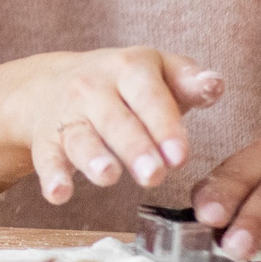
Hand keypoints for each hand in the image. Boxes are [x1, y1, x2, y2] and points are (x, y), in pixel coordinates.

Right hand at [2, 47, 224, 205]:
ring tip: (107, 176)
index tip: (179, 156)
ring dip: (93, 157)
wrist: (48, 84)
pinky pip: (46, 157)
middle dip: (134, 147)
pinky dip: (51, 176)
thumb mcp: (155, 72)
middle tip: (153, 175)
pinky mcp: (45, 139)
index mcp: (128, 68)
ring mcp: (67, 113)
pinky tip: (58, 193)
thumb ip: (187, 81)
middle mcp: (93, 87)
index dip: (164, 125)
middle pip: (115, 119)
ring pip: (80, 136)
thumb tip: (215, 84)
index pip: (149, 95)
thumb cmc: (121, 86)